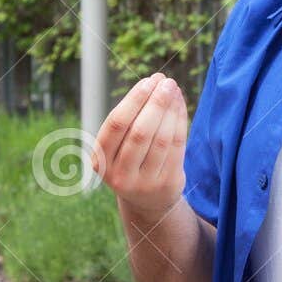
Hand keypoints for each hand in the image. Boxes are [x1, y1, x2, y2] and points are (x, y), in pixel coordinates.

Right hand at [92, 72, 187, 217]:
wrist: (147, 200)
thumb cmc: (131, 160)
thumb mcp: (119, 146)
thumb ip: (131, 118)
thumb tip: (155, 82)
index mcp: (101, 160)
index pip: (116, 125)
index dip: (134, 100)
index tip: (148, 81)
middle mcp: (120, 175)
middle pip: (140, 132)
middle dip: (155, 103)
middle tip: (166, 82)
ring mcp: (144, 183)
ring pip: (161, 139)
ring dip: (170, 110)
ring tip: (174, 90)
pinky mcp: (167, 183)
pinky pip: (177, 147)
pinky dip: (180, 122)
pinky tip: (180, 106)